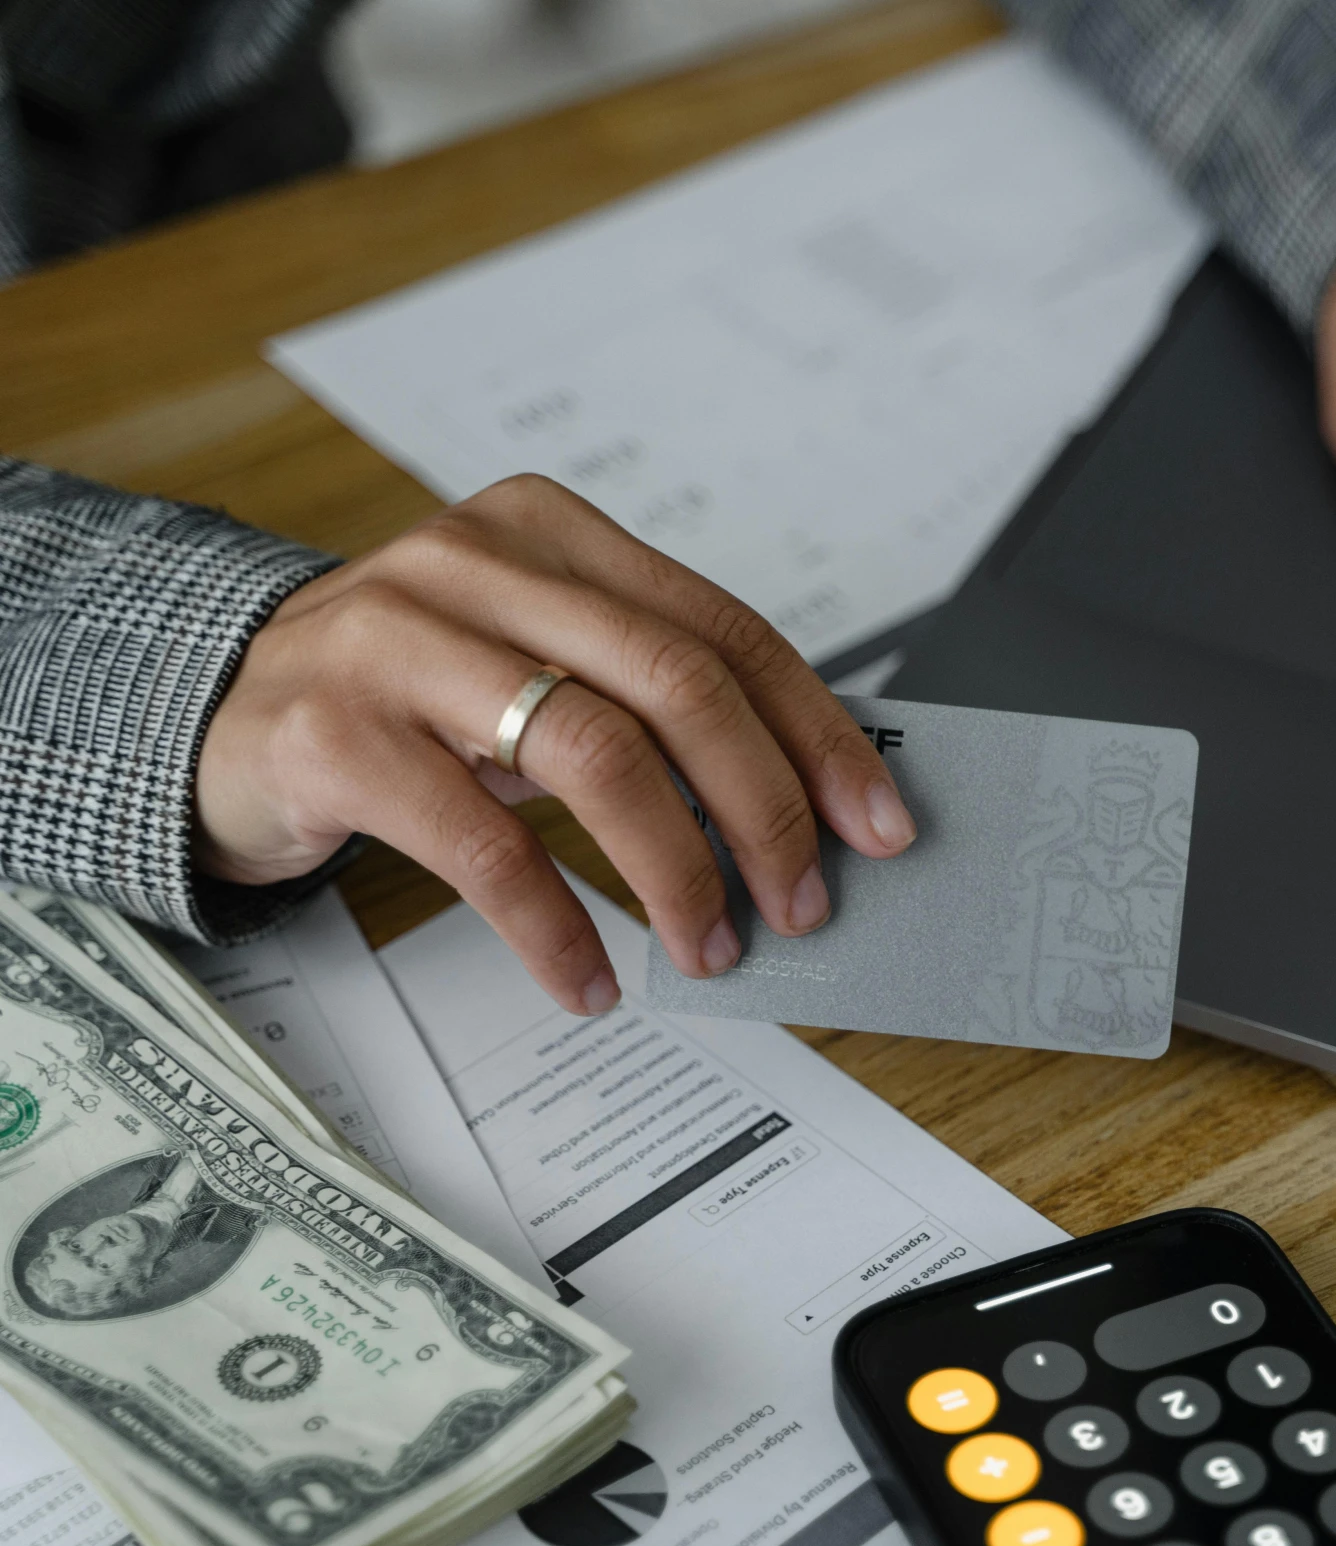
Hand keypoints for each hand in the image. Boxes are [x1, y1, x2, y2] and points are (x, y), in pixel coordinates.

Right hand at [195, 475, 915, 1013]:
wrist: (215, 711)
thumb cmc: (408, 696)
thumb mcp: (531, 661)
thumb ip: (644, 700)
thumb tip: (797, 807)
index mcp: (553, 534)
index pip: (723, 630)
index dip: (814, 733)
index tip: (876, 821)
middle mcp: (477, 564)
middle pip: (677, 683)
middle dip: (762, 807)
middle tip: (802, 900)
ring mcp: (396, 640)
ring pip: (594, 753)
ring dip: (676, 871)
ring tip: (709, 946)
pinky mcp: (332, 735)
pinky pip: (482, 845)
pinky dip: (555, 926)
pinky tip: (592, 977)